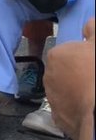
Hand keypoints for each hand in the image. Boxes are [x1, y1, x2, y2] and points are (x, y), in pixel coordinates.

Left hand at [43, 17, 95, 139]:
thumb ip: (93, 30)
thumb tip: (89, 23)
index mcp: (56, 54)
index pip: (69, 52)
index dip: (83, 57)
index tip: (93, 63)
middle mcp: (48, 74)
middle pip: (64, 71)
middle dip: (77, 73)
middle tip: (93, 78)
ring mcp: (51, 96)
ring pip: (64, 89)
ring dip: (74, 90)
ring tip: (91, 94)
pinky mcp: (56, 116)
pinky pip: (66, 108)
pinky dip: (74, 108)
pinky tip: (87, 107)